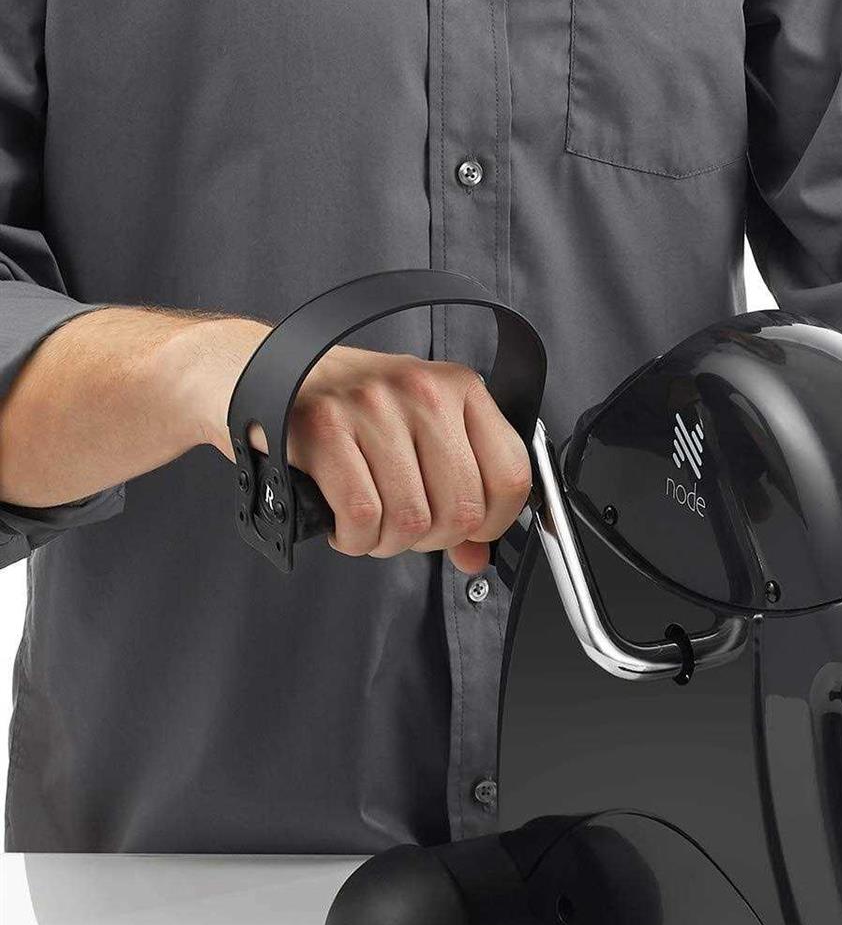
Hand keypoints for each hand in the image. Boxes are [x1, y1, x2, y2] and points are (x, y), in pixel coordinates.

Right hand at [188, 317, 531, 572]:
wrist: (246, 368)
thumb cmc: (337, 406)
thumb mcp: (412, 437)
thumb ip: (456, 494)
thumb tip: (478, 556)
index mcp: (460, 388)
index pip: (513, 475)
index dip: (492, 522)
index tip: (465, 531)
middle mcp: (423, 390)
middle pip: (461, 508)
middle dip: (431, 540)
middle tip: (403, 531)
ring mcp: (373, 404)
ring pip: (412, 519)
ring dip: (387, 544)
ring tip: (368, 527)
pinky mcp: (323, 426)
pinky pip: (363, 516)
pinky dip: (355, 539)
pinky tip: (344, 525)